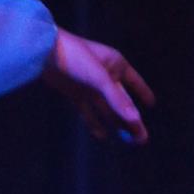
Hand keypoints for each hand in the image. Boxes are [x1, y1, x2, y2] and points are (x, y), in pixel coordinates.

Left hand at [42, 27, 154, 144]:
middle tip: (141, 140)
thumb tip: (135, 120)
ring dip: (116, 124)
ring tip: (128, 142)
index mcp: (115, 64)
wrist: (42, 51)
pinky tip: (103, 136)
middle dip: (131, 120)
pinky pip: (88, 112)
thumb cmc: (74, 57)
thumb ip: (117, 100)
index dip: (142, 93)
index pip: (134, 81)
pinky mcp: (74, 93)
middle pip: (121, 101)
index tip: (151, 104)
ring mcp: (89, 85)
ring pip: (106, 109)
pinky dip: (95, 124)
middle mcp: (105, 75)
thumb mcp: (99, 78)